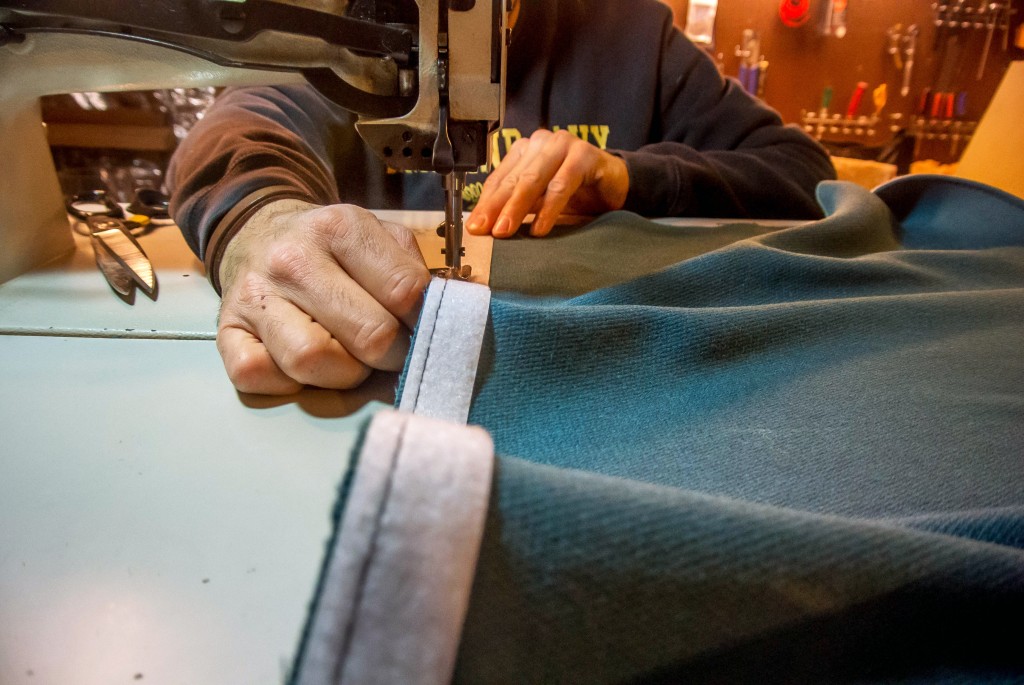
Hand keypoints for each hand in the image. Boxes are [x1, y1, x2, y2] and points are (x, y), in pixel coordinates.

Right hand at [216, 200, 429, 394]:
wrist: (257, 234)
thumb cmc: (333, 249)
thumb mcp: (381, 238)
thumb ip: (416, 274)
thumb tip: (450, 322)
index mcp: (340, 228)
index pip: (405, 293)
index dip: (425, 324)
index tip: (422, 331)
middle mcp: (293, 259)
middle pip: (370, 335)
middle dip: (393, 355)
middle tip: (391, 352)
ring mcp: (255, 296)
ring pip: (314, 361)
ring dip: (343, 374)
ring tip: (348, 358)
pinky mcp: (226, 331)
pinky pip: (260, 377)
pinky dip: (288, 384)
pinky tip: (303, 367)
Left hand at [466, 128, 628, 238]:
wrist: (616, 187)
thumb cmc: (576, 194)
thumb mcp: (540, 204)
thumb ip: (517, 209)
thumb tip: (485, 227)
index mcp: (525, 152)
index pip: (499, 179)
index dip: (485, 204)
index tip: (474, 227)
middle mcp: (541, 143)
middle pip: (513, 179)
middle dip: (496, 207)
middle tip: (484, 231)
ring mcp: (563, 145)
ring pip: (534, 179)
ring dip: (517, 207)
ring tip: (505, 231)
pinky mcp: (585, 155)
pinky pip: (562, 184)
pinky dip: (549, 208)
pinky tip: (539, 228)